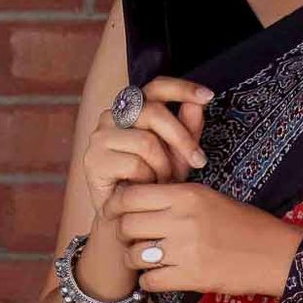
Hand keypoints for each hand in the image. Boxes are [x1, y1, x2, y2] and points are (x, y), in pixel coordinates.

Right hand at [80, 75, 210, 221]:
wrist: (131, 215)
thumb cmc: (154, 182)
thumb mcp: (179, 154)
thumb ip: (188, 129)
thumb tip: (198, 103)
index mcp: (133, 109)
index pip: (156, 87)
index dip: (182, 88)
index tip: (208, 96)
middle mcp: (112, 116)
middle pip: (154, 113)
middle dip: (182, 139)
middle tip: (197, 161)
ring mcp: (100, 137)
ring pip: (146, 141)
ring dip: (164, 165)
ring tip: (164, 179)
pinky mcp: (94, 160)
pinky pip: (134, 163)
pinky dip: (148, 178)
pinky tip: (146, 188)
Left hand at [106, 180, 302, 298]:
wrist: (276, 253)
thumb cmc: (243, 224)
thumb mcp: (208, 197)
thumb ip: (173, 196)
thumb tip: (133, 198)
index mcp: (186, 194)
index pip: (130, 196)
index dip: (116, 205)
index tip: (116, 213)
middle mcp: (182, 219)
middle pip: (126, 225)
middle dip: (124, 234)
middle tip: (133, 239)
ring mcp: (185, 249)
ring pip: (133, 255)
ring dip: (135, 259)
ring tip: (148, 259)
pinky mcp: (190, 277)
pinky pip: (149, 280)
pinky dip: (148, 281)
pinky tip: (159, 276)